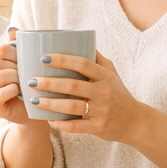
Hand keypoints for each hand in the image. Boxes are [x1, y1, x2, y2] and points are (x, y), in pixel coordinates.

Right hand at [0, 27, 34, 125]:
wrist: (42, 110)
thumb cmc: (37, 85)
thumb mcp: (32, 63)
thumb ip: (22, 45)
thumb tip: (12, 29)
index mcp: (0, 63)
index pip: (0, 49)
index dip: (14, 53)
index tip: (26, 60)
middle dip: (15, 66)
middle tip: (27, 74)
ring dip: (13, 77)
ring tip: (24, 83)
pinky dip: (8, 90)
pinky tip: (18, 91)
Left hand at [25, 49, 143, 142]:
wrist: (135, 122)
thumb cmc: (118, 94)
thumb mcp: (112, 73)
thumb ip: (97, 58)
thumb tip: (79, 40)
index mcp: (105, 76)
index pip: (83, 63)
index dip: (63, 59)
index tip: (44, 58)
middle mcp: (104, 92)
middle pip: (73, 85)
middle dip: (50, 83)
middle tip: (31, 81)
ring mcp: (101, 110)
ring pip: (72, 106)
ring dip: (51, 104)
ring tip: (34, 101)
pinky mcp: (99, 127)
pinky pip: (77, 126)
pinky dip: (62, 124)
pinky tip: (49, 120)